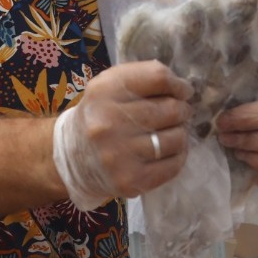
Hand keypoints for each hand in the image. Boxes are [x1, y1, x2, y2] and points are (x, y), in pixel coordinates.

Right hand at [53, 60, 193, 205]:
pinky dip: (178, 156)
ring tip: (169, 133)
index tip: (183, 91)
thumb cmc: (100, 116)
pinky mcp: (130, 180)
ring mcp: (119, 154)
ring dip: (180, 133)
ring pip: (176, 138)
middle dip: (182, 110)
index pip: (158, 78)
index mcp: (104, 90)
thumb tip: (184, 88)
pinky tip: (168, 152)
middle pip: (171, 108)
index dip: (178, 84)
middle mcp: (108, 122)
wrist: (73, 158)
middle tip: (178, 113)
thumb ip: (144, 77)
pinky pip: (174, 165)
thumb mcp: (110, 86)